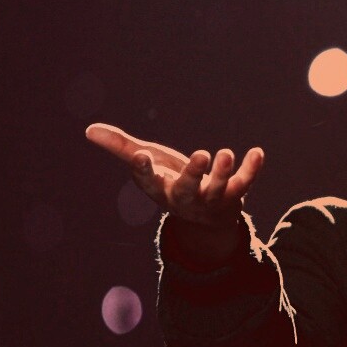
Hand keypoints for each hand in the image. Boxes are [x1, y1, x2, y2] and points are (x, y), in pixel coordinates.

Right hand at [84, 122, 264, 230]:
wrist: (205, 216)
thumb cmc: (170, 182)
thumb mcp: (148, 165)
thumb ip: (122, 148)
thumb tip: (89, 130)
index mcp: (160, 189)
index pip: (149, 182)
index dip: (144, 170)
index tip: (141, 156)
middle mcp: (185, 198)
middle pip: (187, 191)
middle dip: (194, 175)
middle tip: (201, 155)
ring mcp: (211, 199)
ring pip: (217, 190)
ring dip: (223, 173)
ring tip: (227, 153)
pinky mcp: (233, 195)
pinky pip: (244, 184)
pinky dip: (252, 170)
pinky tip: (258, 152)